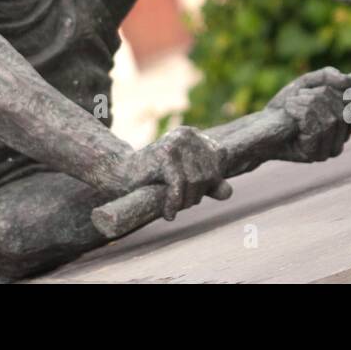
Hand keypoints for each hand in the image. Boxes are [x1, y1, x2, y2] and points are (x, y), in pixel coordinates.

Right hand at [115, 126, 230, 220]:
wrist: (122, 175)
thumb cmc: (156, 177)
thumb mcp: (187, 180)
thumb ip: (210, 184)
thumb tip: (227, 192)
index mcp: (194, 134)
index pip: (219, 158)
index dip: (211, 179)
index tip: (195, 190)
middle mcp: (186, 134)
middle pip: (208, 173)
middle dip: (197, 194)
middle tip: (181, 203)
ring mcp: (174, 143)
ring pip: (195, 182)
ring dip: (185, 202)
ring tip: (173, 206)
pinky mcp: (163, 156)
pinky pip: (178, 186)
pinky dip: (174, 204)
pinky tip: (168, 214)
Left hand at [267, 67, 350, 162]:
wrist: (261, 124)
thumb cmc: (285, 106)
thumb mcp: (307, 84)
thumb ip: (328, 78)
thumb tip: (350, 82)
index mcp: (342, 128)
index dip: (342, 95)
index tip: (320, 89)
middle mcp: (339, 142)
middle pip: (344, 112)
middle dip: (319, 96)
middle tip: (297, 97)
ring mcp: (327, 151)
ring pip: (331, 120)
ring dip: (307, 104)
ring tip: (291, 105)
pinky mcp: (314, 155)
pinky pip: (316, 129)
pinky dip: (300, 113)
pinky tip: (289, 113)